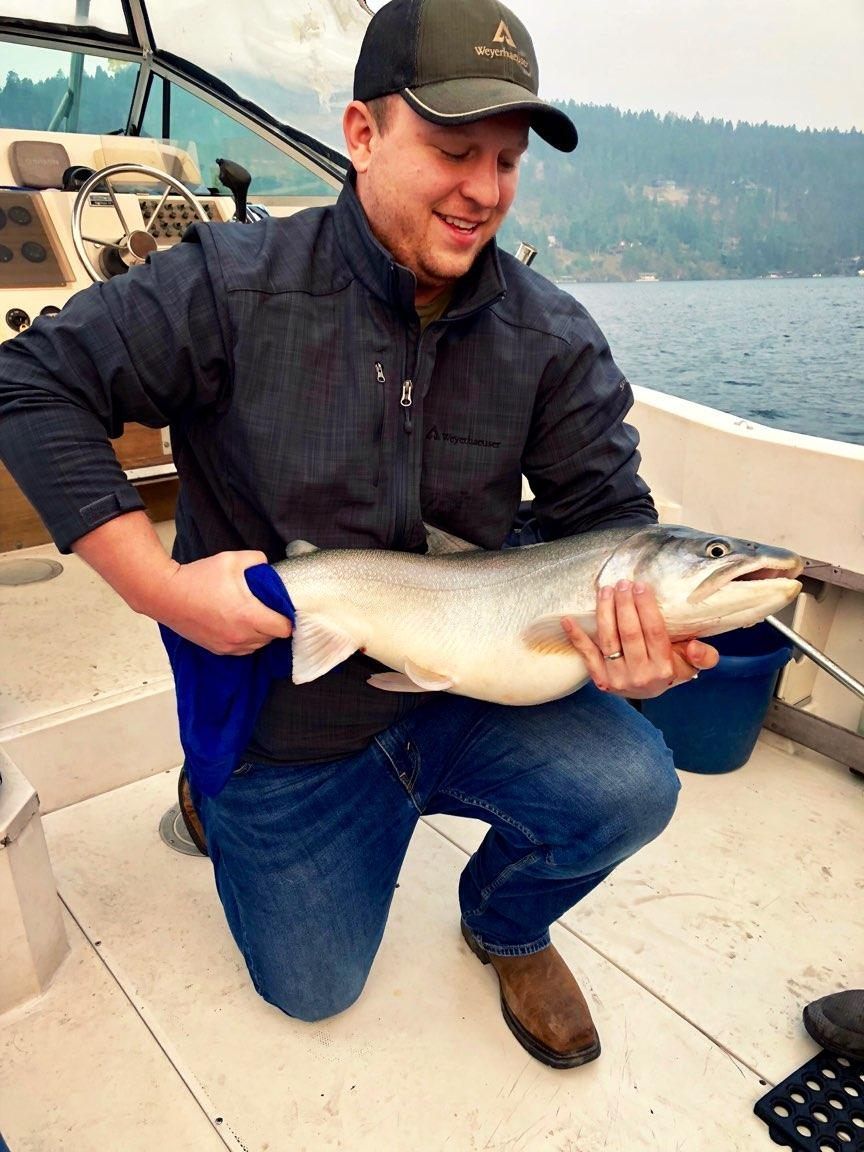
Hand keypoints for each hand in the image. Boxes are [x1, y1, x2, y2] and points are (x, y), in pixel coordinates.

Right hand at [157, 550, 292, 654]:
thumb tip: (267, 565)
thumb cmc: (198, 577)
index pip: (283, 628)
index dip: (288, 618)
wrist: (166, 595)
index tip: (285, 608)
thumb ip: (257, 559)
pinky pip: (242, 650)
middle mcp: (240, 635)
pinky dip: (246, 641)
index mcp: (248, 614)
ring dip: (260, 634)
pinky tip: (240, 625)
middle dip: (274, 625)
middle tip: (269, 609)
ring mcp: (227, 646)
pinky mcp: (217, 649)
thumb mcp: (231, 559)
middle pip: (272, 638)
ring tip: (254, 617)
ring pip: (257, 646)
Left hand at [562, 580, 718, 698]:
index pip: (654, 632)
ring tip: (605, 590)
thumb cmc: (671, 669)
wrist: (649, 691)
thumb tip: (694, 645)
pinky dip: (577, 637)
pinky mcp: (600, 680)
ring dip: (605, 612)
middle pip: (630, 634)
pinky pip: (587, 656)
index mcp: (664, 668)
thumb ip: (704, 656)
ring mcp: (618, 679)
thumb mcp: (692, 665)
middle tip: (622, 583)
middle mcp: (641, 675)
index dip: (646, 607)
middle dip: (624, 605)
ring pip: (608, 640)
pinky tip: (568, 619)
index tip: (641, 586)